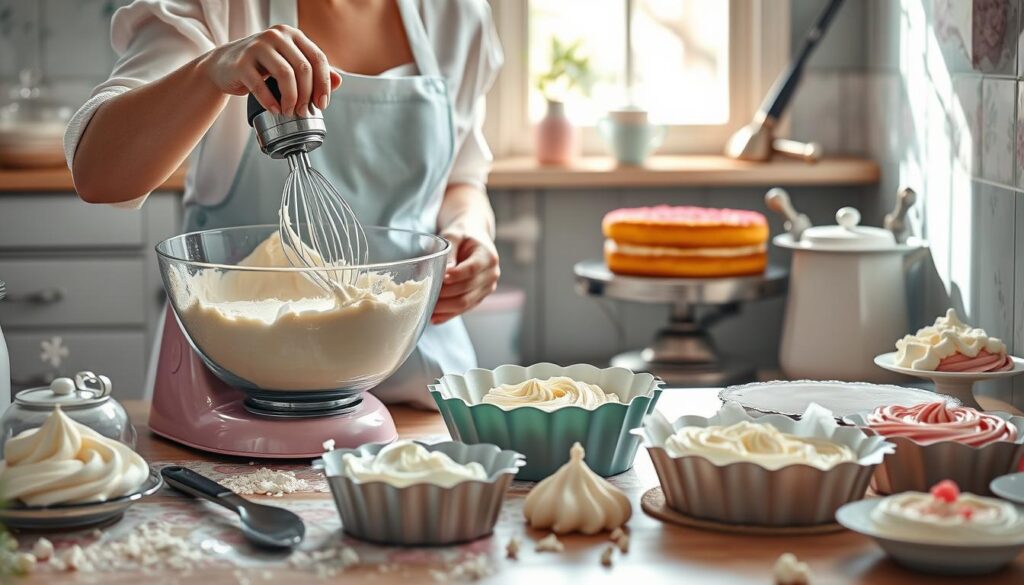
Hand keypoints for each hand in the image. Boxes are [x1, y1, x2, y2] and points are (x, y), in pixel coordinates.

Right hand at [199, 24, 341, 115]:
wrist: (223, 65)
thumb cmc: (261, 66)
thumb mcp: (289, 63)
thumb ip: (314, 71)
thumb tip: (338, 82)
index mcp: (292, 35)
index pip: (318, 58)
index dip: (324, 84)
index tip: (322, 103)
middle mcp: (276, 36)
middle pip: (304, 68)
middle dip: (308, 95)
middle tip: (304, 111)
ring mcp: (257, 47)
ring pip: (286, 75)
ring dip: (292, 99)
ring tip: (290, 111)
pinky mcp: (241, 63)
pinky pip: (261, 85)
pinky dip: (271, 102)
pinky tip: (276, 110)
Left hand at [432, 231, 499, 324]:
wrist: (474, 240)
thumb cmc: (463, 235)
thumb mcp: (454, 235)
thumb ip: (449, 250)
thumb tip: (443, 272)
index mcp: (488, 257)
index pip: (471, 270)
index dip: (456, 276)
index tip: (440, 278)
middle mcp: (491, 274)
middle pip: (466, 289)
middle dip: (444, 294)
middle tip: (424, 295)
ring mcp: (487, 288)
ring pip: (464, 303)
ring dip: (444, 308)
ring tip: (425, 308)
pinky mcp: (479, 298)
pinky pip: (463, 310)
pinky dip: (447, 314)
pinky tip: (432, 317)